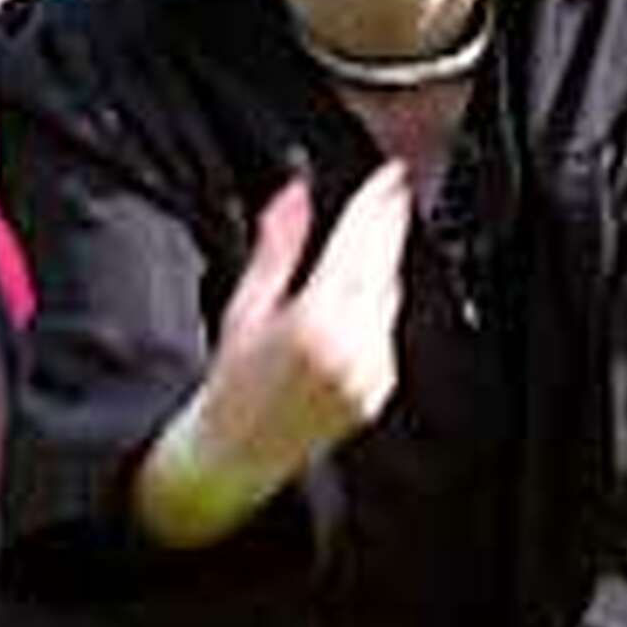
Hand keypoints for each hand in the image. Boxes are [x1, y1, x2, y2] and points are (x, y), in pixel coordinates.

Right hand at [135, 162, 412, 544]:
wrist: (239, 451)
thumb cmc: (233, 382)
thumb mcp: (246, 305)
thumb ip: (277, 247)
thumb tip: (294, 196)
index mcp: (312, 320)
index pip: (356, 246)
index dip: (375, 205)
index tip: (387, 176)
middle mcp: (348, 347)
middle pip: (382, 265)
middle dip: (388, 223)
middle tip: (394, 187)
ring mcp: (369, 371)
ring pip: (390, 297)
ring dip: (384, 263)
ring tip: (373, 237)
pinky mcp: (379, 389)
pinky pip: (387, 331)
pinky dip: (379, 307)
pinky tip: (360, 296)